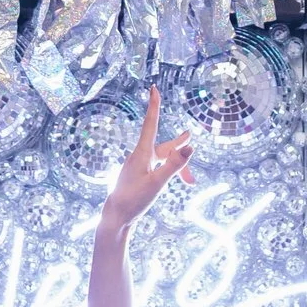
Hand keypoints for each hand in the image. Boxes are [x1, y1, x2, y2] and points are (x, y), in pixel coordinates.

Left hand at [96, 87, 193, 231]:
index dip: (154, 106)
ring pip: (163, 160)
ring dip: (177, 166)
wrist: (115, 217)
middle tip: (190, 133)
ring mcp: (139, 166)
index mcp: (142, 154)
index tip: (153, 89)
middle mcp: (140, 157)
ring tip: (191, 178)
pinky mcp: (139, 176)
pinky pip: (158, 169)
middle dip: (179, 147)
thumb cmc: (134, 200)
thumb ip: (174, 165)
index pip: (151, 124)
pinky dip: (169, 173)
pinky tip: (174, 179)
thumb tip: (190, 147)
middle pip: (165, 147)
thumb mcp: (158, 183)